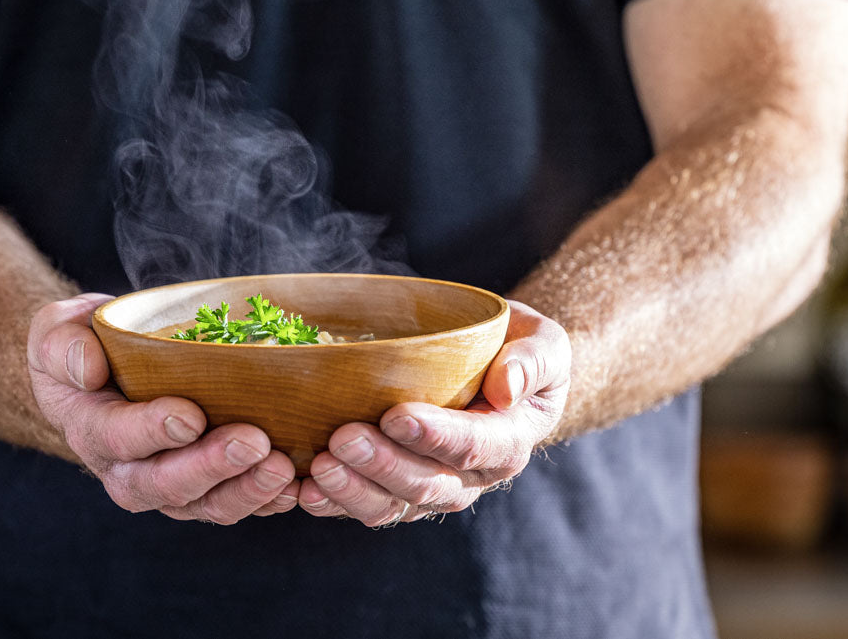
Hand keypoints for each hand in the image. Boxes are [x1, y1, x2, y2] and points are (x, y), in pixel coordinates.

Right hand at [27, 293, 298, 522]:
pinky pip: (237, 505)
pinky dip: (267, 501)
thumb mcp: (57, 332)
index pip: (118, 438)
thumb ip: (63, 345)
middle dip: (211, 466)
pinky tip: (297, 486)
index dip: (153, 430)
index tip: (190, 415)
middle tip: (253, 441)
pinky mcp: (206, 489)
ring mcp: (170, 487)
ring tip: (283, 467)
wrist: (104, 375)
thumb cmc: (85, 346)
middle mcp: (128, 471)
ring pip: (206, 505)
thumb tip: (88, 369)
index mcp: (91, 430)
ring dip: (247, 490)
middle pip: (166, 485)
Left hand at [297, 300, 569, 525]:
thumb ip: (533, 360)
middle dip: (383, 465)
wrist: (502, 371)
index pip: (474, 446)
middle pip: (428, 484)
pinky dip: (336, 503)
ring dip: (354, 490)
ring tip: (317, 468)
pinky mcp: (400, 489)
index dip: (435, 435)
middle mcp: (474, 477)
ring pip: (394, 506)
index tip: (396, 415)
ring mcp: (434, 487)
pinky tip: (304, 491)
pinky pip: (370, 506)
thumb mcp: (542, 341)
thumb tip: (507, 386)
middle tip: (341, 439)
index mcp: (510, 439)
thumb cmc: (518, 348)